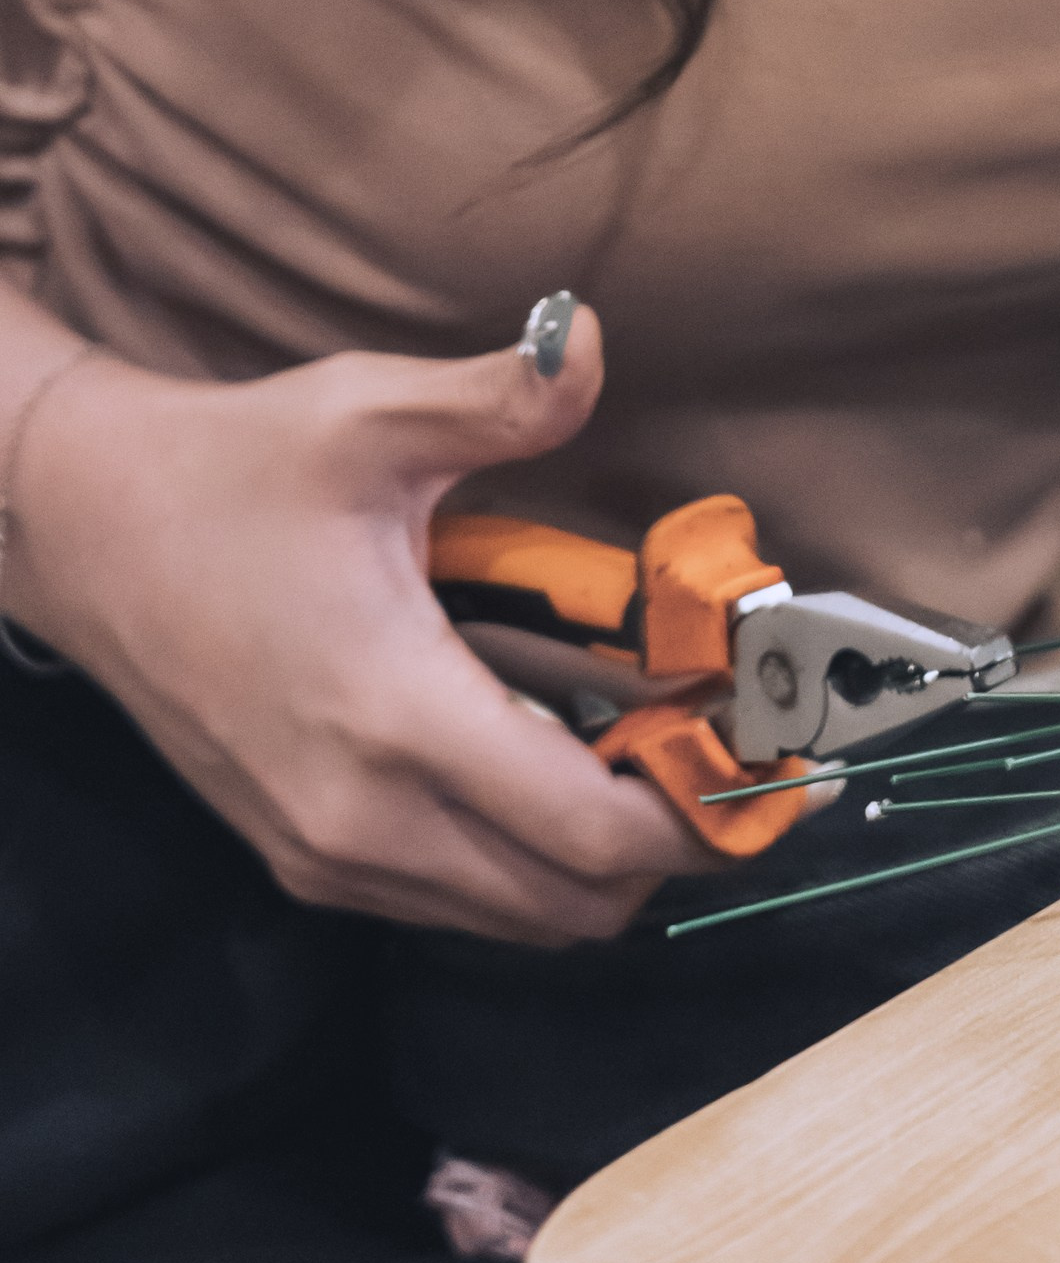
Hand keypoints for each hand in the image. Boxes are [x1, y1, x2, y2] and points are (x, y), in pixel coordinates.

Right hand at [7, 308, 692, 941]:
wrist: (83, 529)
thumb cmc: (233, 467)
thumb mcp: (368, 413)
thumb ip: (499, 396)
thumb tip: (593, 342)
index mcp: (396, 717)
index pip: (590, 833)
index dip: (700, 811)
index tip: (773, 765)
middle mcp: (363, 819)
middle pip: (573, 904)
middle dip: (668, 840)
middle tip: (716, 748)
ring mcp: (326, 854)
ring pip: (516, 920)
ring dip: (597, 859)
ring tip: (642, 751)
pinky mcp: (302, 859)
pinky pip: (454, 904)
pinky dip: (525, 864)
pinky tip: (547, 764)